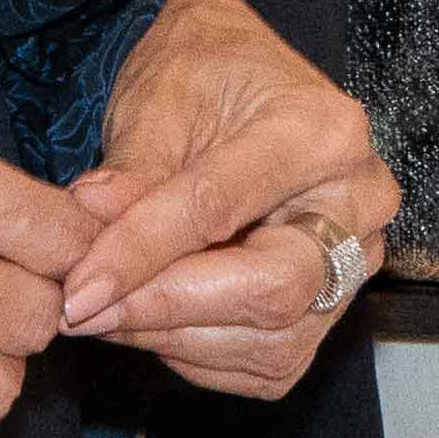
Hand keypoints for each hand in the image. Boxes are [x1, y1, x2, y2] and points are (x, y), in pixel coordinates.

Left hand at [53, 0, 396, 398]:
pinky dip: (198, 352)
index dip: (142, 252)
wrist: (240, 80)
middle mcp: (359, 204)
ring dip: (173, 337)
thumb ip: (133, 168)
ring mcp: (355, 262)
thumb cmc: (203, 75)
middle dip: (168, 308)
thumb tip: (90, 218)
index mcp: (324, 132)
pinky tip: (152, 316)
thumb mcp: (159, 98)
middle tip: (85, 310)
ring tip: (106, 308)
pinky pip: (267, 362)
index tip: (79, 287)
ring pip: (271, 340)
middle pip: (272, 290)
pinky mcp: (332, 308)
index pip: (220, 208)